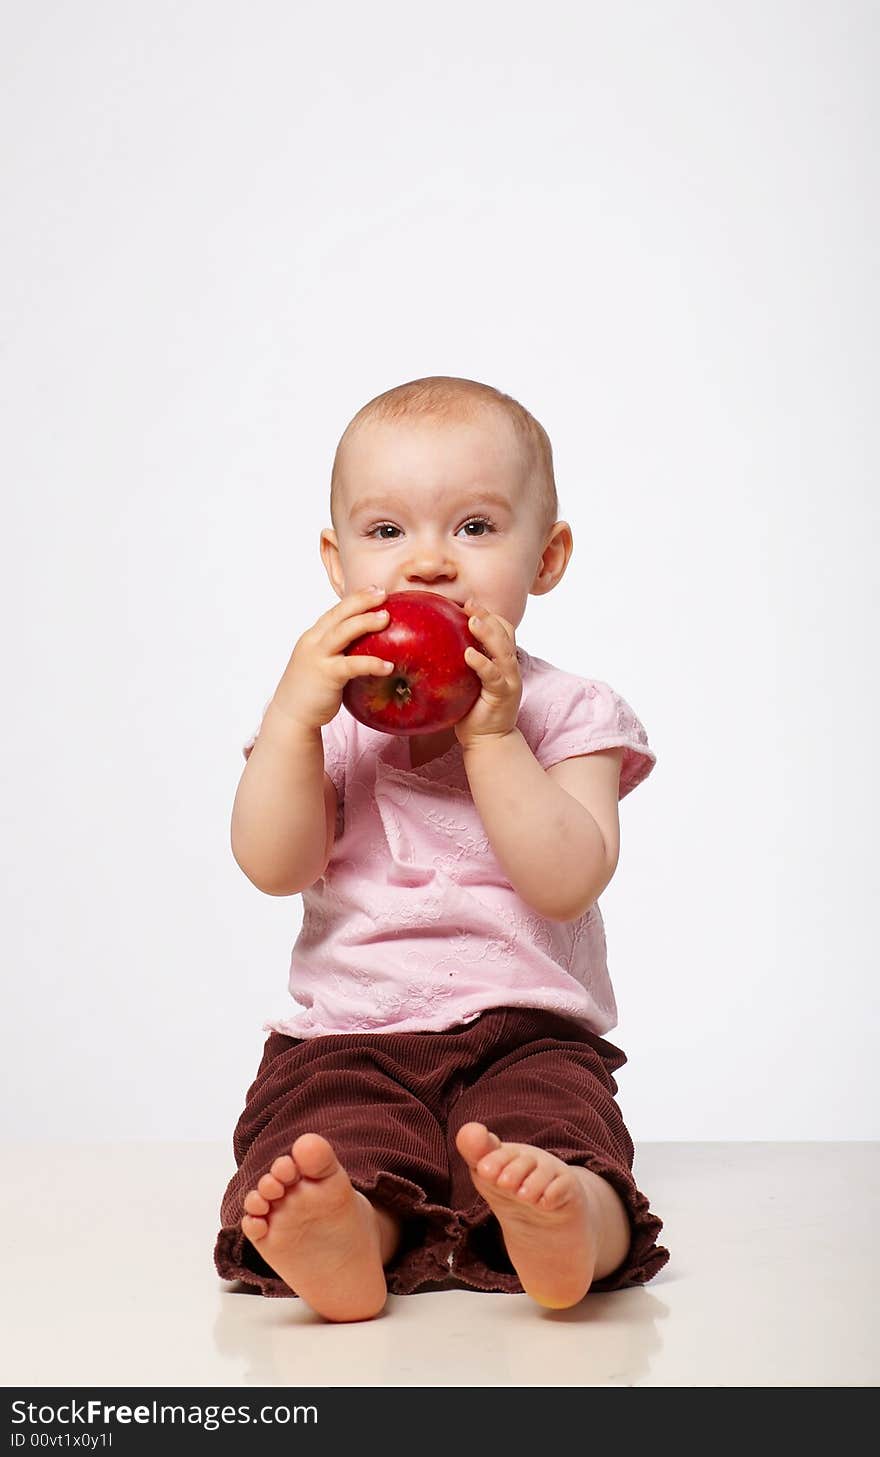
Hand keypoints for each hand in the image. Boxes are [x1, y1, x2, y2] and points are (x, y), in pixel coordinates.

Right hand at [270, 586, 394, 730]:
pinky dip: (371, 663)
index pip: (335, 611)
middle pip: (338, 614)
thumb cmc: (311, 689)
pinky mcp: (326, 676)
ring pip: (342, 632)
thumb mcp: (322, 662)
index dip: (355, 598)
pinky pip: (352, 665)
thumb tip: (368, 646)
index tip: (374, 589)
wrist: (291, 715)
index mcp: (314, 637)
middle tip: (383, 593)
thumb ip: (339, 651)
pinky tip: (389, 666)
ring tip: (386, 617)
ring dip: (365, 622)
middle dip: (361, 601)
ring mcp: (318, 657)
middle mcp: (313, 642)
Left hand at [454, 598, 522, 749]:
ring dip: (488, 633)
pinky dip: (483, 663)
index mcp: (502, 661)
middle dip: (489, 616)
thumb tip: (427, 644)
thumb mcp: (465, 681)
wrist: (488, 741)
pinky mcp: (503, 695)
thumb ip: (457, 663)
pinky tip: (469, 655)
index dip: (489, 614)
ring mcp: (510, 681)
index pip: (503, 629)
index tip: (468, 605)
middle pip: (505, 633)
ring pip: (503, 650)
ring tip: (472, 621)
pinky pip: (494, 676)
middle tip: (470, 605)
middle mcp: (510, 667)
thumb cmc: (472, 710)